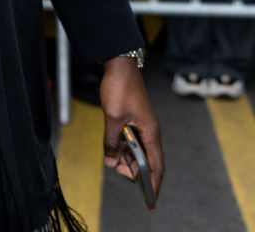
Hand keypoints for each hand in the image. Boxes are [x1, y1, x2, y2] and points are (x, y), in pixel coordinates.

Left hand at [101, 56, 163, 205]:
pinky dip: (123, 148)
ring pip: (138, 152)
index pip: (156, 166)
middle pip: (148, 162)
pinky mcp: (133, 121)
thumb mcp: (112, 117)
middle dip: (135, 172)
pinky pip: (131, 142)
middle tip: (119, 171)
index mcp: (151, 133)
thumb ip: (112, 141)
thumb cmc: (119, 88)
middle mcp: (150, 132)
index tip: (150, 202)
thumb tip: (111, 162)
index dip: (153, 185)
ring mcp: (142, 126)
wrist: (118, 65)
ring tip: (114, 159)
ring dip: (127, 160)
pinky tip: (113, 149)